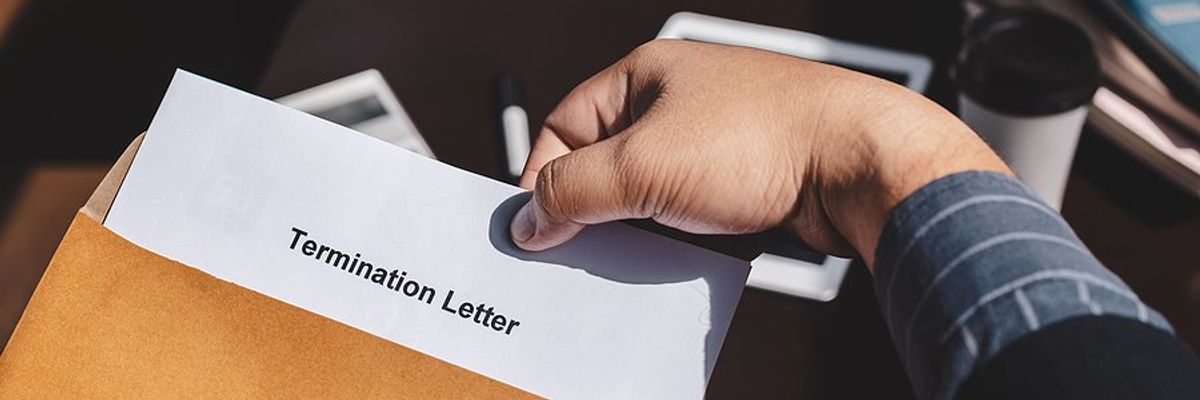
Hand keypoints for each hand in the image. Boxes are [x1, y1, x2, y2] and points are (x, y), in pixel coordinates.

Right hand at [509, 40, 1008, 267]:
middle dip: (595, 207)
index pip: (565, 125)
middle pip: (607, 160)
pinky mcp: (746, 174)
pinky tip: (687, 249)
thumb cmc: (767, 137)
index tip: (535, 225)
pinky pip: (692, 210)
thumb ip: (573, 190)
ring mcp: (717, 136)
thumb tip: (532, 215)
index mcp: (644, 73)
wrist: (860, 162)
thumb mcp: (643, 166)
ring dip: (642, 225)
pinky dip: (682, 234)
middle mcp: (680, 99)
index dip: (543, 177)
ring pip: (652, 190)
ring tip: (647, 246)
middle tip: (584, 245)